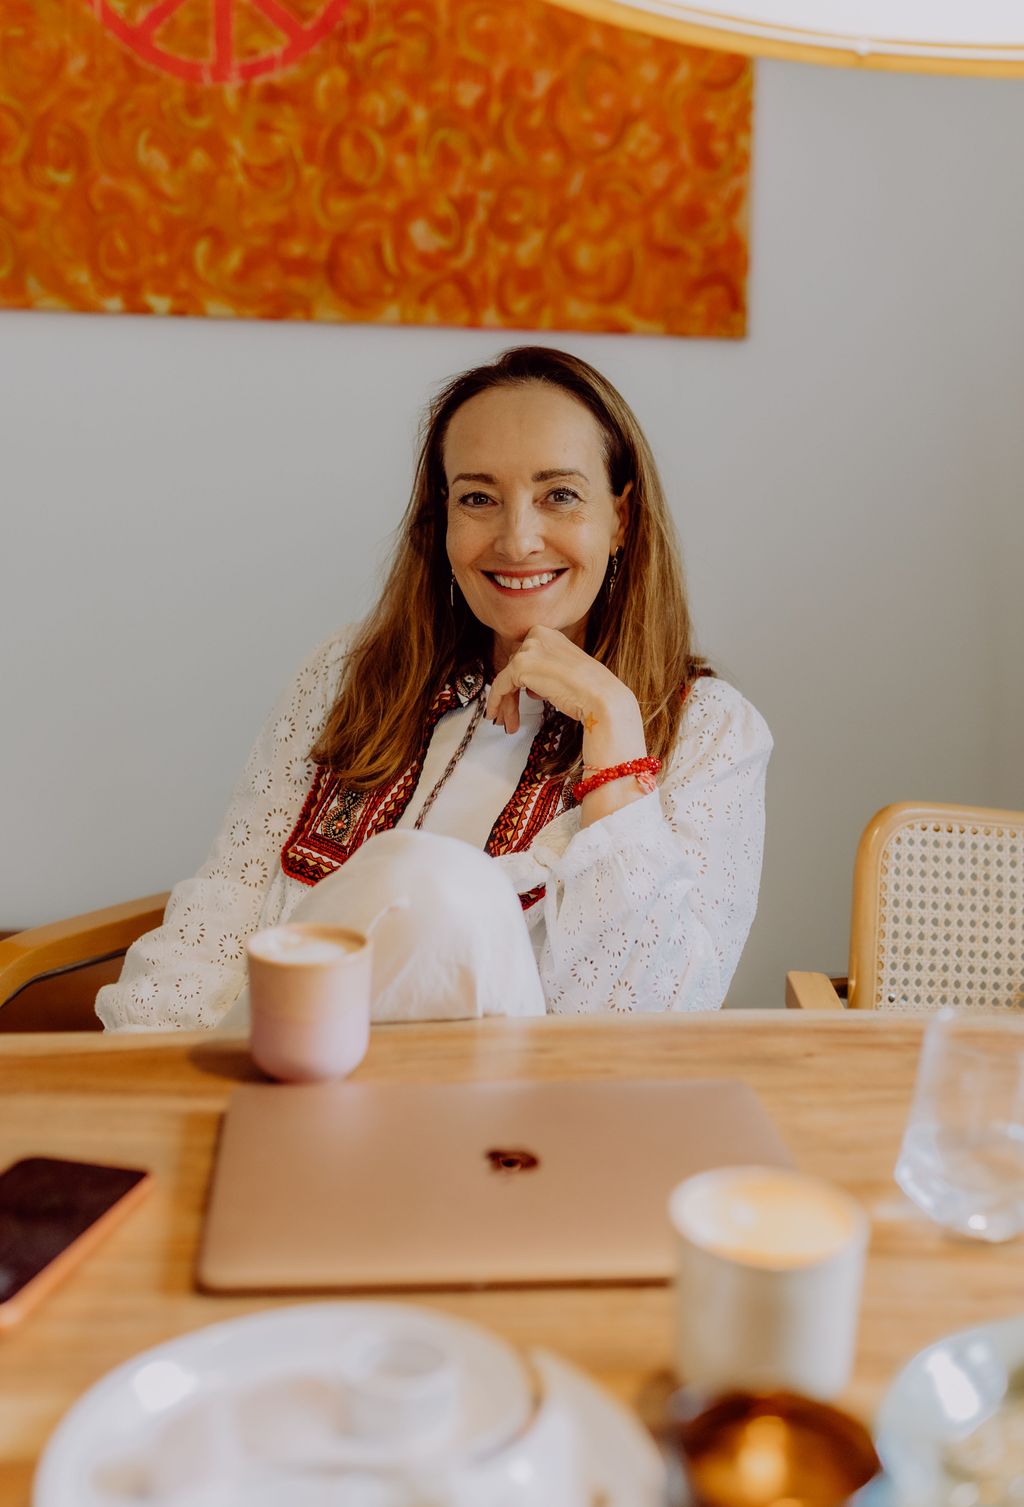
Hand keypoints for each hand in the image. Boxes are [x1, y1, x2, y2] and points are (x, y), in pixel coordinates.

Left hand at [485, 628, 647, 803]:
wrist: (601, 697)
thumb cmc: (591, 690)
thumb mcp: (565, 671)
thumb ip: (546, 670)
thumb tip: (528, 686)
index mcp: (550, 633)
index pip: (526, 656)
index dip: (521, 681)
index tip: (518, 699)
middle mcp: (537, 635)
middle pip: (514, 667)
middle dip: (512, 695)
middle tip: (511, 716)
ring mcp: (529, 649)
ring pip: (507, 678)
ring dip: (507, 703)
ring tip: (509, 723)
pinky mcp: (520, 666)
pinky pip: (500, 685)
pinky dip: (495, 701)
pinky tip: (495, 715)